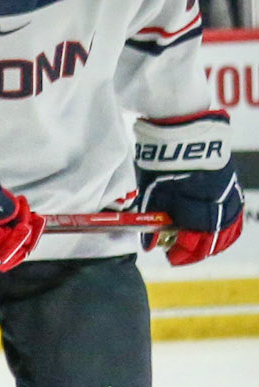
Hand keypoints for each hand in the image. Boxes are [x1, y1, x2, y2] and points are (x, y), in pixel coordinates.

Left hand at [135, 112, 242, 266]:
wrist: (181, 130)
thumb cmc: (162, 163)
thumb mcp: (152, 196)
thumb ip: (154, 224)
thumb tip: (151, 246)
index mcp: (200, 206)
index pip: (197, 239)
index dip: (184, 252)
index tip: (171, 257)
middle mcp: (220, 200)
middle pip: (216, 235)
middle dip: (198, 248)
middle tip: (182, 253)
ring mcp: (229, 190)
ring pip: (230, 224)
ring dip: (215, 238)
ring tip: (197, 244)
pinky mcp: (231, 181)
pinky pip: (235, 210)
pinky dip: (226, 223)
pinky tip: (213, 228)